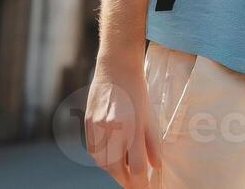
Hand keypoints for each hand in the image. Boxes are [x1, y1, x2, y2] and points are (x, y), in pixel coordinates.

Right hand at [86, 57, 160, 187]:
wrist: (116, 67)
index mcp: (132, 127)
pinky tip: (112, 160)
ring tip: (125, 175)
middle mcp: (113, 129)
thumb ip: (153, 143)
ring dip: (114, 173)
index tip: (147, 188)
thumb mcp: (150, 116)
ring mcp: (97, 127)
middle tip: (135, 185)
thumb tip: (156, 167)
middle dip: (127, 181)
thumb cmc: (138, 91)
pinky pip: (94, 151)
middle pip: (117, 169)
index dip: (142, 183)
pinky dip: (103, 160)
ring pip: (103, 163)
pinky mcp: (88, 123)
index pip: (137, 167)